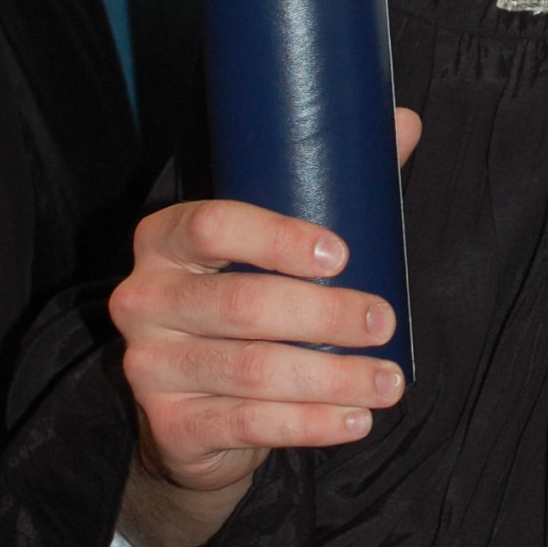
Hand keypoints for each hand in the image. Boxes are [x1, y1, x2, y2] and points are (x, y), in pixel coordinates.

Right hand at [111, 108, 420, 546]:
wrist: (195, 416)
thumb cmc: (248, 309)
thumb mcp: (277, 248)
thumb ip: (331, 185)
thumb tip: (404, 121)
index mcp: (165, 239)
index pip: (211, 224)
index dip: (277, 238)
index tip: (343, 254)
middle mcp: (143, 298)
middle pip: (242, 305)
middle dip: (326, 315)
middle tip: (384, 321)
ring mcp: (149, 366)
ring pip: (254, 372)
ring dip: (333, 377)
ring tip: (389, 381)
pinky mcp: (171, 425)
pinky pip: (249, 425)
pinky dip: (311, 425)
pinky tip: (355, 421)